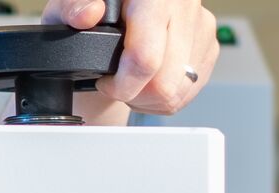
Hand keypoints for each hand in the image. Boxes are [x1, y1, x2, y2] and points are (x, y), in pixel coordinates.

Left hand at [43, 0, 219, 115]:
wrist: (116, 18)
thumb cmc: (93, 12)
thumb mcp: (69, 7)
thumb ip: (73, 8)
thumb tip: (87, 15)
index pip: (146, 57)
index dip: (122, 83)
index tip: (106, 82)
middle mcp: (182, 2)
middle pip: (165, 83)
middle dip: (135, 94)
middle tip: (117, 83)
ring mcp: (200, 23)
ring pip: (178, 91)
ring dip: (149, 97)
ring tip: (131, 78)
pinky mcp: (209, 44)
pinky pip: (189, 91)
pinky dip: (165, 96)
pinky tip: (149, 78)